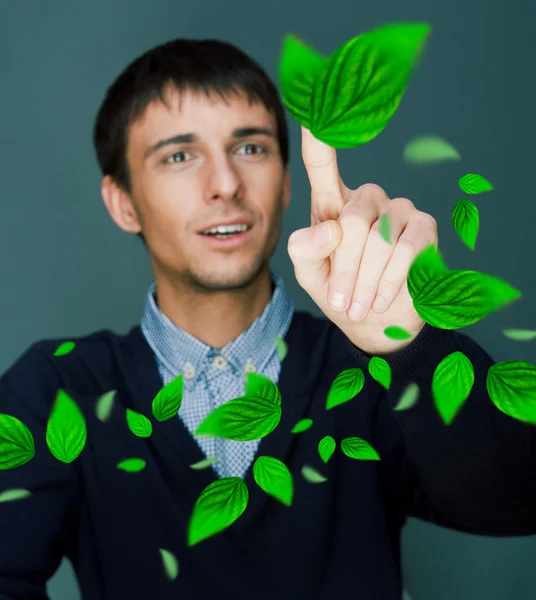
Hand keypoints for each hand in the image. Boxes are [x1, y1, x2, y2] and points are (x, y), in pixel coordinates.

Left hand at [287, 126, 438, 355]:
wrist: (373, 321)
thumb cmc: (338, 291)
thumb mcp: (309, 273)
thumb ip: (305, 249)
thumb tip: (332, 230)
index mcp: (332, 203)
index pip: (322, 162)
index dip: (317, 136)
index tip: (315, 110)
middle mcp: (366, 198)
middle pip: (353, 221)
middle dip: (345, 270)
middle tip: (341, 301)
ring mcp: (398, 209)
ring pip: (380, 238)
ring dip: (366, 281)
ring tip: (358, 306)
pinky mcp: (423, 227)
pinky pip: (407, 248)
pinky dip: (391, 279)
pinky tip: (383, 299)